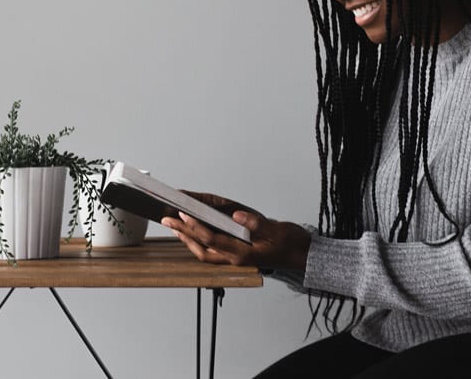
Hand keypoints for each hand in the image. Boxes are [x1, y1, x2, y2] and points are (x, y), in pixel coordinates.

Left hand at [161, 199, 310, 271]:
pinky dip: (199, 242)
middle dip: (183, 233)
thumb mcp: (278, 230)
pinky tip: (193, 232)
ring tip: (174, 226)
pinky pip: (212, 251)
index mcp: (244, 253)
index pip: (212, 239)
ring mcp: (235, 258)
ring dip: (188, 239)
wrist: (302, 255)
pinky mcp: (236, 255)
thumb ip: (256, 224)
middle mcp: (235, 258)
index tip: (183, 213)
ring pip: (204, 252)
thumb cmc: (291, 243)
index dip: (196, 226)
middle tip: (167, 219)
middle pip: (202, 247)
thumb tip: (237, 215)